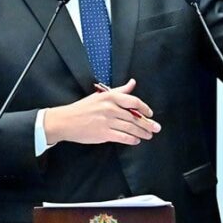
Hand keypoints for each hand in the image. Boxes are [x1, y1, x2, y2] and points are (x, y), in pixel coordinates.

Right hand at [44, 79, 160, 145]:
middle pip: (134, 117)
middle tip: (156, 128)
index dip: (144, 108)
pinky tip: (136, 140)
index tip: (150, 113)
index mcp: (110, 97)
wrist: (65, 121)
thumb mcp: (101, 95)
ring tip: (149, 135)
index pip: (133, 101)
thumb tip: (132, 83)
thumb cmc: (83, 108)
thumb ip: (119, 91)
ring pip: (130, 127)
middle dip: (147, 123)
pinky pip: (122, 137)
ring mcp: (107, 121)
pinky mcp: (103, 134)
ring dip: (142, 132)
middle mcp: (110, 108)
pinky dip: (131, 139)